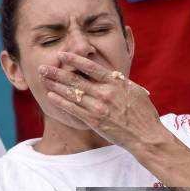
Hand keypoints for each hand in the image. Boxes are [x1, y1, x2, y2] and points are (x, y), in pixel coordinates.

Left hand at [40, 52, 163, 150]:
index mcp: (115, 83)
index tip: (61, 54)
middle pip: (76, 79)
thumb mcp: (135, 91)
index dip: (74, 59)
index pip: (91, 67)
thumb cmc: (143, 114)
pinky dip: (61, 102)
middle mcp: (105, 93)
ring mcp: (98, 107)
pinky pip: (74, 109)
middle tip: (43, 67)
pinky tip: (50, 96)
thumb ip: (120, 82)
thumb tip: (111, 74)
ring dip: (55, 85)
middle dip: (57, 72)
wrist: (146, 136)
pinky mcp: (94, 120)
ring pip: (72, 93)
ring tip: (43, 79)